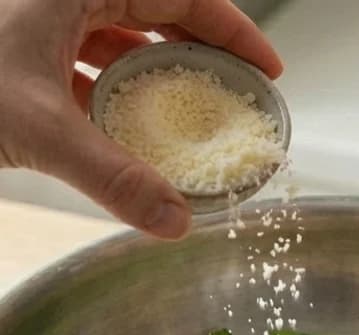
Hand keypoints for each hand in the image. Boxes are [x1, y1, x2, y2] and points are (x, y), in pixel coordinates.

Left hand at [0, 0, 281, 238]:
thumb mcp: (38, 127)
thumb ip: (113, 177)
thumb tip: (176, 224)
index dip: (232, 29)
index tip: (268, 68)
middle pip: (157, 12)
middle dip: (203, 53)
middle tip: (239, 92)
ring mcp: (41, 18)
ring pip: (122, 38)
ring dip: (161, 75)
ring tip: (195, 114)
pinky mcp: (24, 49)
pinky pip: (89, 64)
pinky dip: (118, 94)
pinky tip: (131, 128)